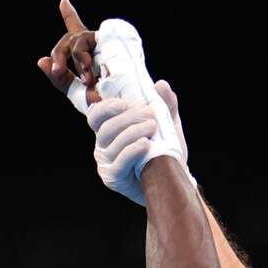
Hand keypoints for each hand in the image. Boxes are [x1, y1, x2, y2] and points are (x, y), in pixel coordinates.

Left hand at [37, 0, 101, 111]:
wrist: (122, 103)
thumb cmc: (102, 100)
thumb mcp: (74, 90)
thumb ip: (58, 77)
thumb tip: (41, 60)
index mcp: (87, 55)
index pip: (76, 34)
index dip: (70, 16)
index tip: (64, 2)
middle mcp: (94, 45)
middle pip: (68, 40)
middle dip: (59, 56)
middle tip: (57, 72)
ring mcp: (102, 41)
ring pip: (76, 40)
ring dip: (76, 60)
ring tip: (86, 79)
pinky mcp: (109, 38)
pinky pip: (85, 40)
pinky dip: (82, 57)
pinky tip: (90, 69)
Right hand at [88, 80, 195, 205]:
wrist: (171, 182)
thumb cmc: (164, 153)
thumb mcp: (167, 126)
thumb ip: (165, 106)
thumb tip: (160, 85)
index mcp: (110, 131)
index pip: (96, 116)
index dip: (105, 108)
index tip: (123, 103)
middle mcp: (103, 146)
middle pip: (105, 128)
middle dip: (128, 118)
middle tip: (149, 114)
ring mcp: (106, 163)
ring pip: (112, 144)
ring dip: (133, 132)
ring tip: (152, 127)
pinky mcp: (112, 178)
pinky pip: (118, 162)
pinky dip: (131, 151)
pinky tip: (145, 144)